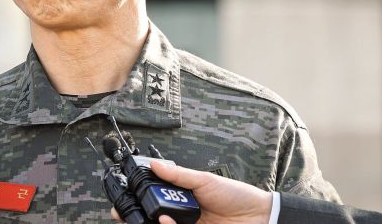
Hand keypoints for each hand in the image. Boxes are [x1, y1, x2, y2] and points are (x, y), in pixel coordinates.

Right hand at [111, 161, 271, 223]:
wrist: (260, 217)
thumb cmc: (236, 195)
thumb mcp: (205, 180)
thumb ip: (178, 175)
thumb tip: (155, 164)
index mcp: (182, 195)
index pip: (154, 196)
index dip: (138, 196)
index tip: (124, 194)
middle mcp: (181, 212)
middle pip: (151, 214)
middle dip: (134, 214)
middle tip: (121, 212)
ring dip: (149, 221)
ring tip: (153, 215)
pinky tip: (165, 221)